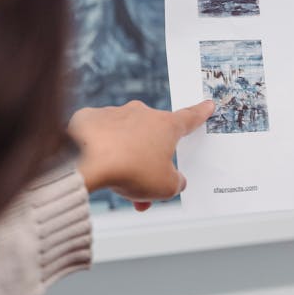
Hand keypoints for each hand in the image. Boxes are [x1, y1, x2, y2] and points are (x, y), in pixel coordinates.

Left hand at [69, 99, 213, 210]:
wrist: (86, 160)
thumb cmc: (130, 170)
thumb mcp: (165, 187)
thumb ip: (175, 183)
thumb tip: (174, 180)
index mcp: (166, 126)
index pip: (189, 118)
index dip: (200, 114)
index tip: (207, 105)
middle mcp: (142, 114)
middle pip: (151, 140)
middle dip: (149, 164)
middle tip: (143, 189)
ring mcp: (115, 114)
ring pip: (125, 140)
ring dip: (124, 162)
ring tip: (117, 186)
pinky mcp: (90, 118)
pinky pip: (100, 135)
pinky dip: (99, 150)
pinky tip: (96, 165)